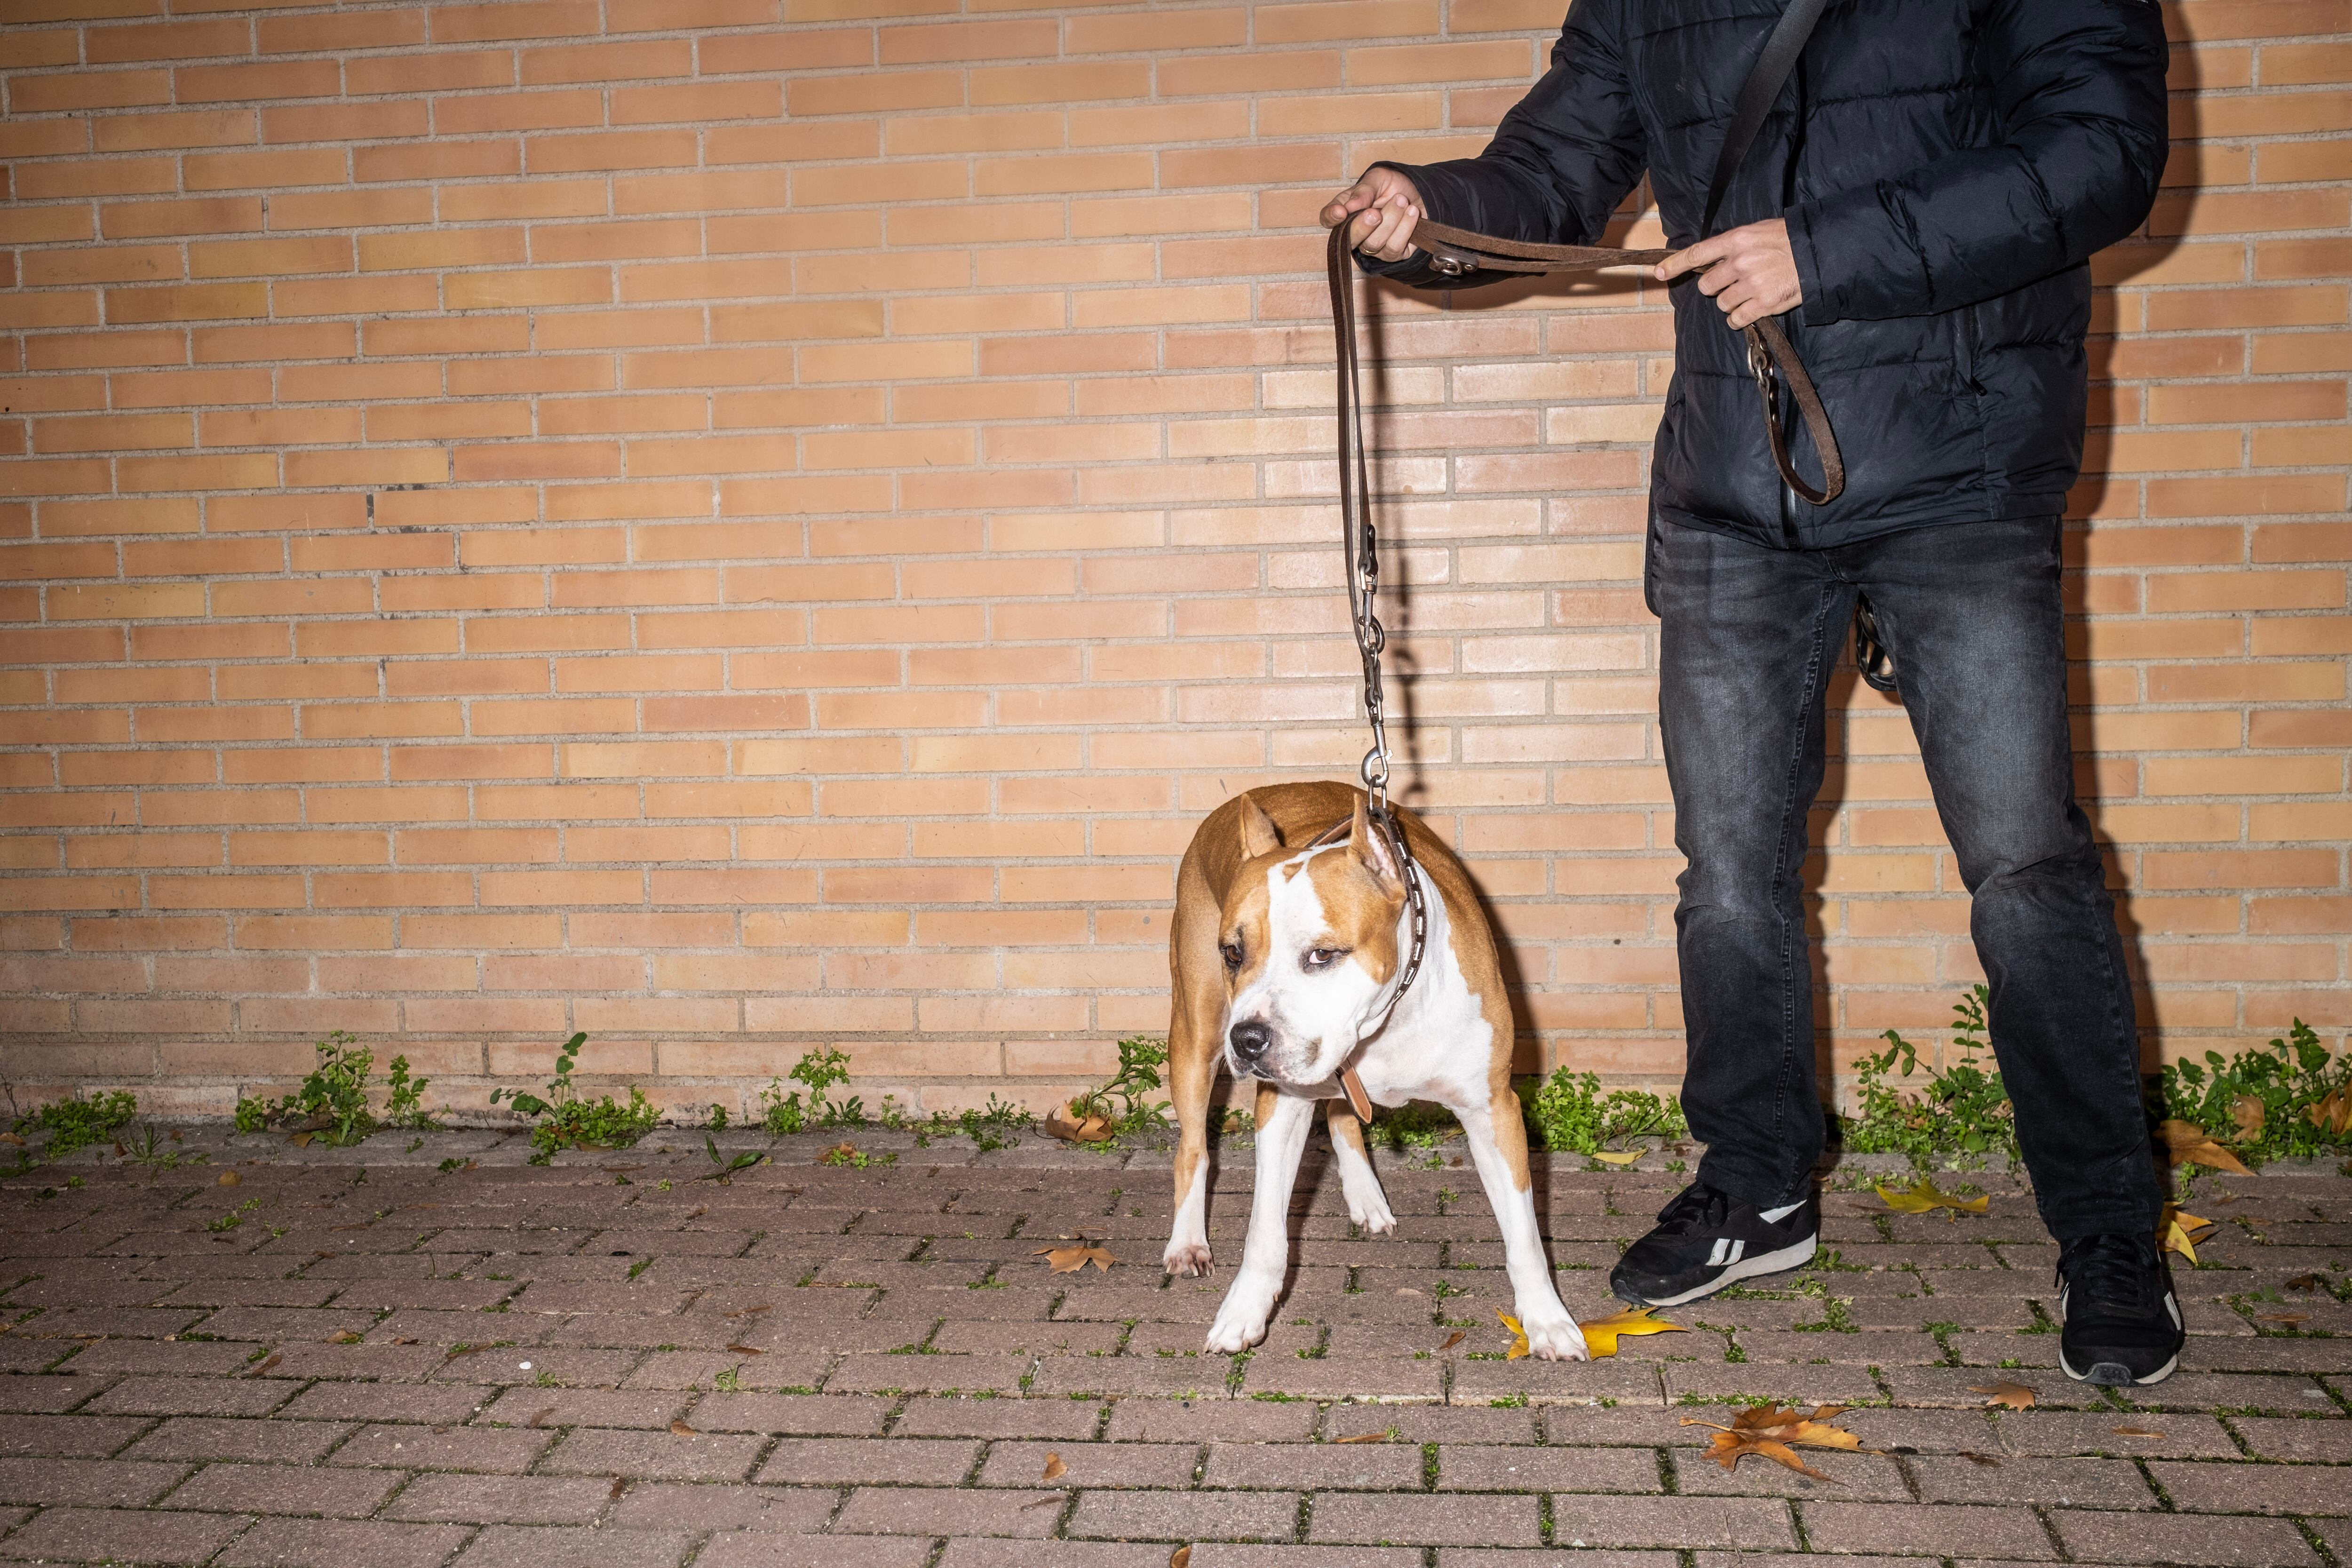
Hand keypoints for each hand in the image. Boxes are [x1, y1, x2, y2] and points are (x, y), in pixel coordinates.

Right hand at [1320, 167, 1424, 262]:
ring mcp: (1373, 246)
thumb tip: (1351, 205)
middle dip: (1362, 227)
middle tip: (1375, 213)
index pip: (1328, 219)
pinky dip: (1405, 227)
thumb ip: (1364, 190)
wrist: (1420, 192)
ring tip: (1402, 201)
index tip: (1341, 212)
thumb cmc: (1393, 186)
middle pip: (1349, 239)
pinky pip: (1393, 247)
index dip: (1331, 218)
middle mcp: (1356, 232)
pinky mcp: (1392, 254)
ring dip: (1391, 220)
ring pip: (1373, 244)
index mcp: (1345, 211)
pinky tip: (1412, 212)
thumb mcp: (1378, 178)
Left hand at [1656, 217, 1801, 329]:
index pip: (1698, 253)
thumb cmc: (1788, 240)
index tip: (1659, 272)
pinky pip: (1736, 319)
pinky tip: (1748, 311)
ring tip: (1747, 293)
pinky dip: (1738, 318)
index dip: (1675, 264)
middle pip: (1707, 285)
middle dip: (1715, 287)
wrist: (1818, 252)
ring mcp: (1751, 284)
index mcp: (1737, 240)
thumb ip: (1734, 245)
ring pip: (1721, 303)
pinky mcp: (1764, 304)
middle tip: (1731, 283)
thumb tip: (1713, 258)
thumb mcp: (1759, 231)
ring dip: (1729, 302)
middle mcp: (1740, 262)